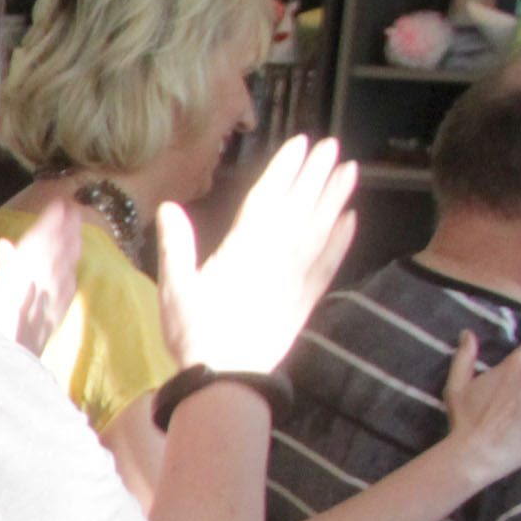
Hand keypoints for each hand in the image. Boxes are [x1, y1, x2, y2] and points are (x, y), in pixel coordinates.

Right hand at [0, 195, 83, 355]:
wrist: (8, 361)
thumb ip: (6, 266)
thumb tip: (5, 244)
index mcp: (26, 269)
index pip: (43, 238)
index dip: (52, 222)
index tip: (60, 204)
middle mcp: (45, 280)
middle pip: (59, 249)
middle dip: (67, 229)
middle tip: (75, 210)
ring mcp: (54, 297)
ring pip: (67, 266)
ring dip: (72, 246)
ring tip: (77, 231)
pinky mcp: (56, 315)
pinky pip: (68, 289)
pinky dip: (71, 276)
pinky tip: (73, 273)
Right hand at [157, 134, 357, 374]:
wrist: (228, 377)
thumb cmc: (195, 333)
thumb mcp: (175, 288)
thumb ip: (176, 245)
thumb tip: (168, 208)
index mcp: (242, 248)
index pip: (268, 197)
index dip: (284, 168)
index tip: (300, 143)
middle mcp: (276, 255)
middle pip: (301, 205)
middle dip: (315, 173)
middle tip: (332, 145)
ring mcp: (297, 276)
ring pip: (322, 227)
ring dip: (336, 197)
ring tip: (350, 170)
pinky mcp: (308, 297)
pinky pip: (330, 261)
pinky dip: (343, 239)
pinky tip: (352, 219)